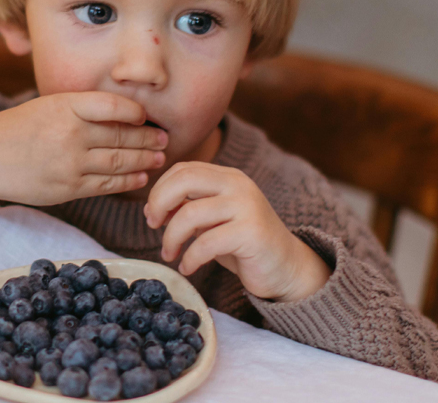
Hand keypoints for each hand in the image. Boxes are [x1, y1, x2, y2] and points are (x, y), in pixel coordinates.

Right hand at [0, 92, 167, 208]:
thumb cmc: (18, 128)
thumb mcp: (48, 105)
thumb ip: (82, 108)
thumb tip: (126, 115)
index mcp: (65, 105)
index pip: (113, 105)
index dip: (136, 111)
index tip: (146, 116)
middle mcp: (70, 133)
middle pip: (122, 135)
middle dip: (148, 139)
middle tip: (164, 140)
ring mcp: (70, 163)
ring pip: (119, 162)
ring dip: (144, 160)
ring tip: (158, 158)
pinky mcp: (68, 188)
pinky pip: (107, 185)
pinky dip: (128, 181)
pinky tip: (140, 177)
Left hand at [143, 162, 330, 301]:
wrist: (286, 267)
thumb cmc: (243, 244)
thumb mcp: (213, 221)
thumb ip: (188, 208)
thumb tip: (152, 208)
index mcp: (228, 177)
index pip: (183, 170)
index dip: (159, 191)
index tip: (153, 216)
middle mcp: (238, 185)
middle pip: (184, 180)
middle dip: (159, 203)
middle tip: (153, 227)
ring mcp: (246, 207)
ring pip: (190, 214)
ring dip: (170, 238)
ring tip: (169, 254)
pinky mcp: (251, 233)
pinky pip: (205, 244)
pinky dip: (189, 258)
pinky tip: (187, 268)